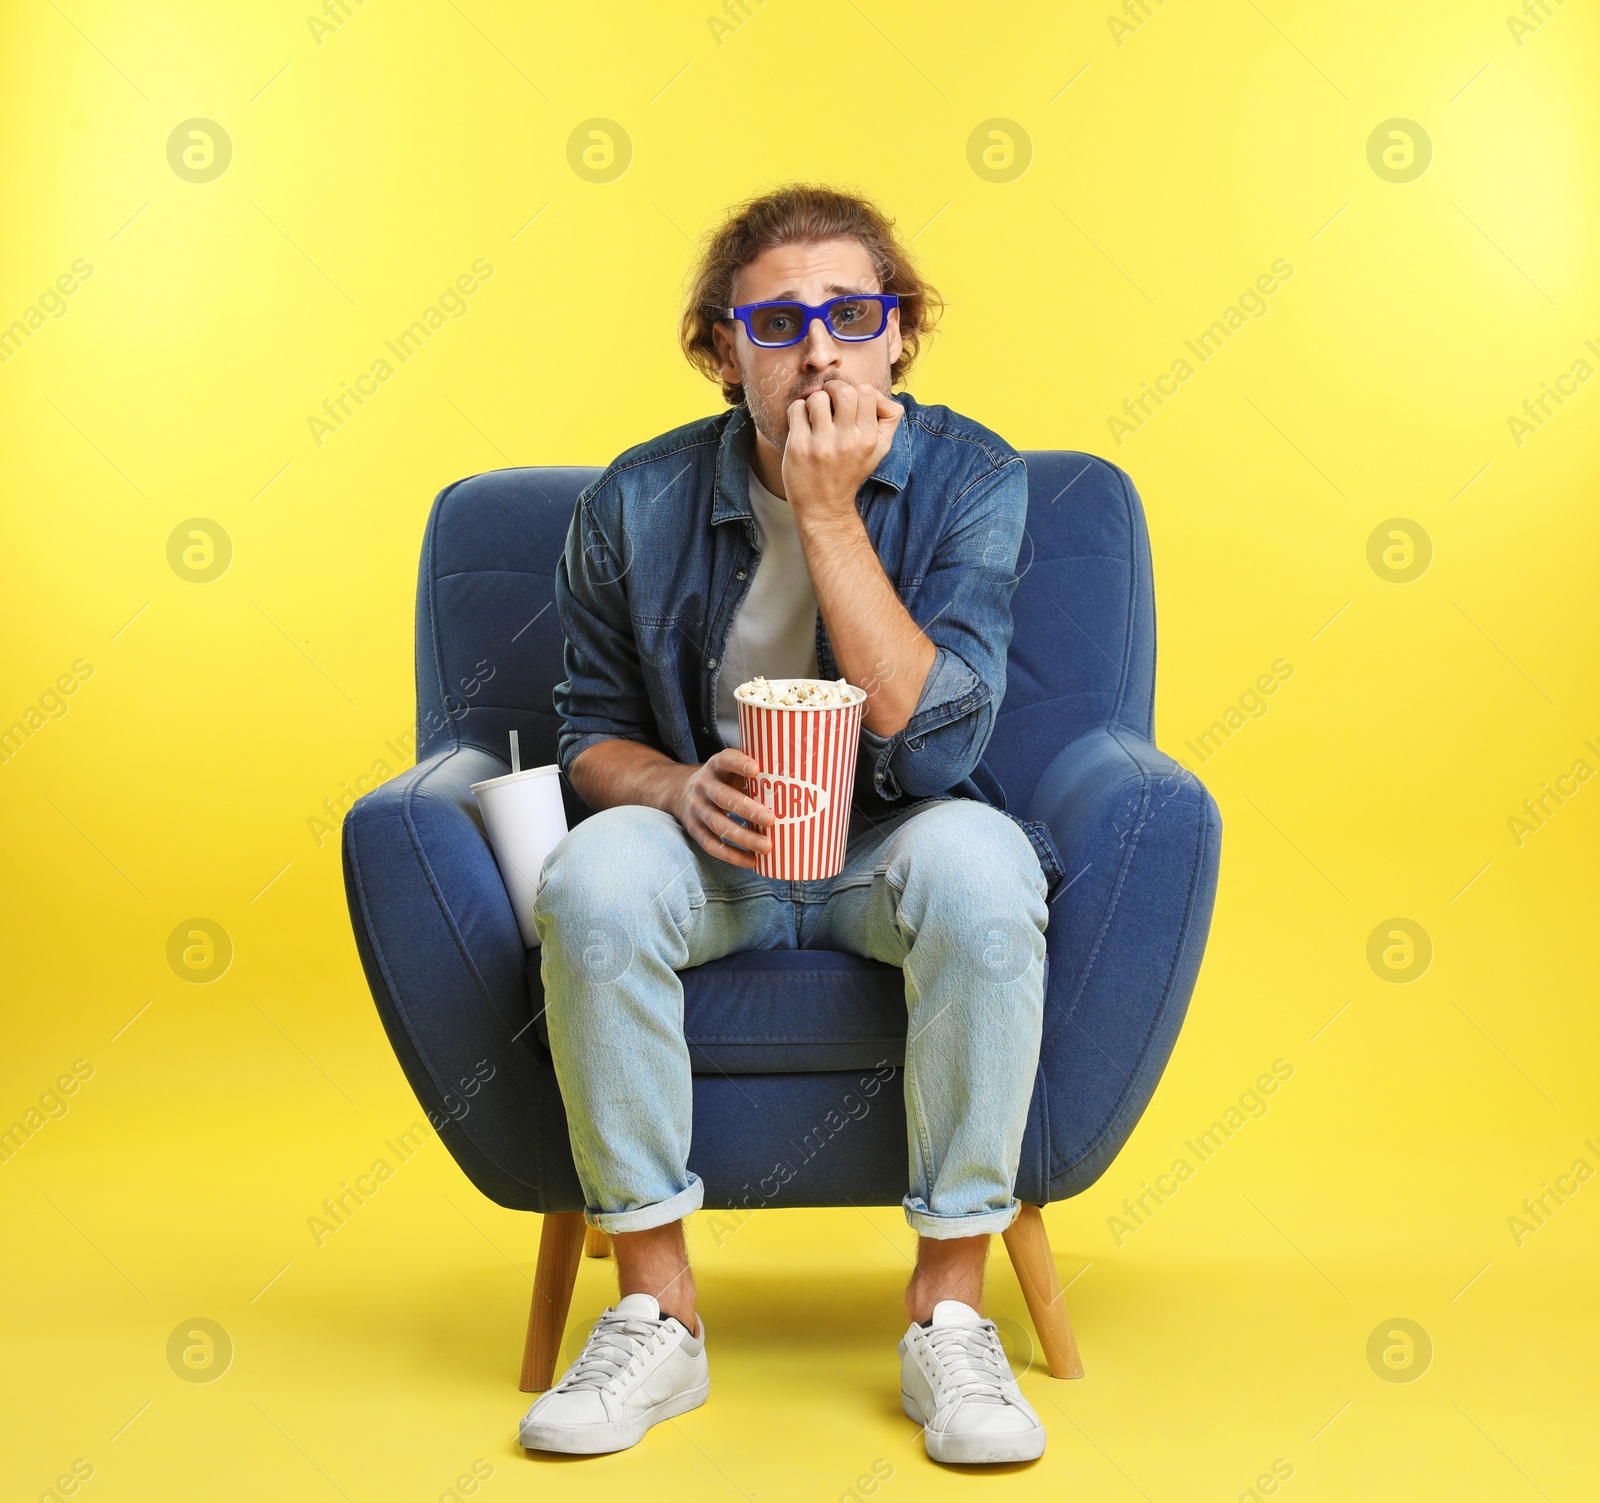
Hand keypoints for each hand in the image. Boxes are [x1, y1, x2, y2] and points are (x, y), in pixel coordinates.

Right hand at [671, 748, 774, 868]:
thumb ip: (754, 773)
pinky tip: (751, 861)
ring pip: (718, 825)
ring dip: (744, 837)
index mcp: (715, 767)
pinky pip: (712, 845)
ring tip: (767, 846)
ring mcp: (696, 809)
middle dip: (747, 809)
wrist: (678, 791)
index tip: (757, 769)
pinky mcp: (694, 829)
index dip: (739, 764)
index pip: (725, 760)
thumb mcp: (730, 769)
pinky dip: (731, 855)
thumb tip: (799, 779)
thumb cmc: (721, 780)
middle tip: (771, 819)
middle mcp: (703, 786)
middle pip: (722, 797)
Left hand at [782, 379, 902, 523]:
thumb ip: (888, 420)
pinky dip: (797, 412)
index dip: (856, 390)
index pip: (868, 392)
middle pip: (845, 390)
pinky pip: (796, 408)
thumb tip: (878, 393)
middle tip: (828, 400)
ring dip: (813, 401)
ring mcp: (823, 444)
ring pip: (818, 397)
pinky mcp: (799, 446)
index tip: (847, 404)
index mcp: (870, 440)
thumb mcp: (879, 450)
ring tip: (814, 416)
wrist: (824, 507)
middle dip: (833, 388)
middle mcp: (849, 441)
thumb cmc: (849, 472)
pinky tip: (801, 425)